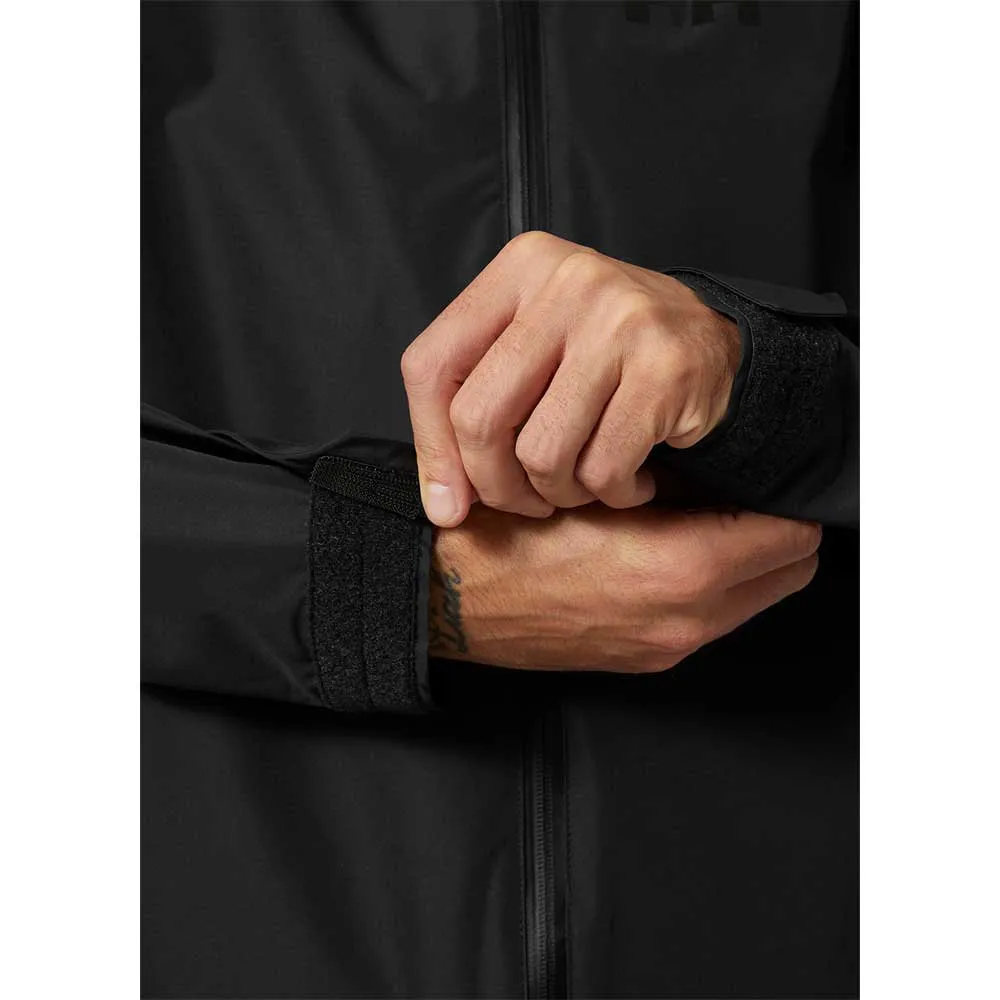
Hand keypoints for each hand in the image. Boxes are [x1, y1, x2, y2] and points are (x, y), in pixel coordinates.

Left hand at [401, 231, 740, 526]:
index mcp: (520, 266)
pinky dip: (612, 495)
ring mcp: (620, 321)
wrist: (717, 347)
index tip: (450, 500)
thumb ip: (478, 407)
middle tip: (528, 499)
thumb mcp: (536, 351)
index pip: (431, 364)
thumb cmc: (609, 357)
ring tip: (584, 484)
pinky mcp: (665, 368)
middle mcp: (567, 281)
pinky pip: (603, 470)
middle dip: (496, 485)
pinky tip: (629, 482)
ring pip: (540, 453)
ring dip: (559, 494)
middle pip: (478, 416)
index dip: (431, 446)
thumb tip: (443, 504)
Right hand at [427, 503, 820, 671]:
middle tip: (752, 492)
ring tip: (708, 515)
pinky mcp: (647, 661)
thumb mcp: (593, 484)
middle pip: (790, 573)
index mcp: (681, 568)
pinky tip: (670, 551)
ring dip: (748, 559)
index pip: (792, 534)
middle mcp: (687, 619)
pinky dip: (712, 585)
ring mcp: (668, 647)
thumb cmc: (506, 537)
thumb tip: (715, 466)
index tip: (775, 474)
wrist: (450, 601)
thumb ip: (669, 477)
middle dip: (783, 531)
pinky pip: (712, 619)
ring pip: (754, 598)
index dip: (791, 497)